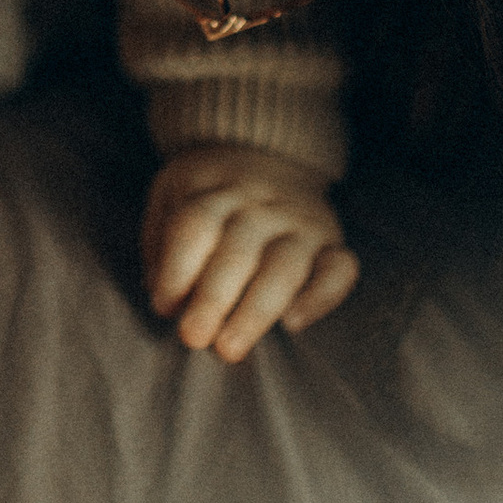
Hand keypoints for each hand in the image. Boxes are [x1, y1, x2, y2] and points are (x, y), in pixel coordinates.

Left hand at [143, 147, 358, 361]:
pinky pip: (339, 269)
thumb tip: (166, 301)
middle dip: (214, 298)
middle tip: (194, 338)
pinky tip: (293, 323)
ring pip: (285, 265)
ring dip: (256, 310)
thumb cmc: (208, 195)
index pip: (197, 224)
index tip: (163, 306)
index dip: (178, 268)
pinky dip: (321, 297)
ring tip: (230, 348)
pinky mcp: (332, 244)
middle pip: (239, 250)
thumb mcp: (170, 197)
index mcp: (216, 189)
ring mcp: (302, 223)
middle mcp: (262, 204)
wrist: (268, 154)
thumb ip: (162, 246)